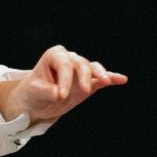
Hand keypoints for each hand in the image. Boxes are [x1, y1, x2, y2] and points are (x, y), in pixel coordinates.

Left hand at [0, 45, 127, 123]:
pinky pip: (101, 79)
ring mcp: (80, 70)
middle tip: (85, 90)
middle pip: (81, 63)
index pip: (64, 64)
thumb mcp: (35, 92)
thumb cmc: (34, 92)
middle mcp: (69, 58)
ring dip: (101, 74)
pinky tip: (122, 79)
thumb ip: (47, 92)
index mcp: (54, 56)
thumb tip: (60, 94)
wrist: (37, 100)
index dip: (64, 79)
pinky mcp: (89, 82)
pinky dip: (112, 78)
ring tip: (106, 81)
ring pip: (92, 68)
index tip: (61, 95)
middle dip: (84, 76)